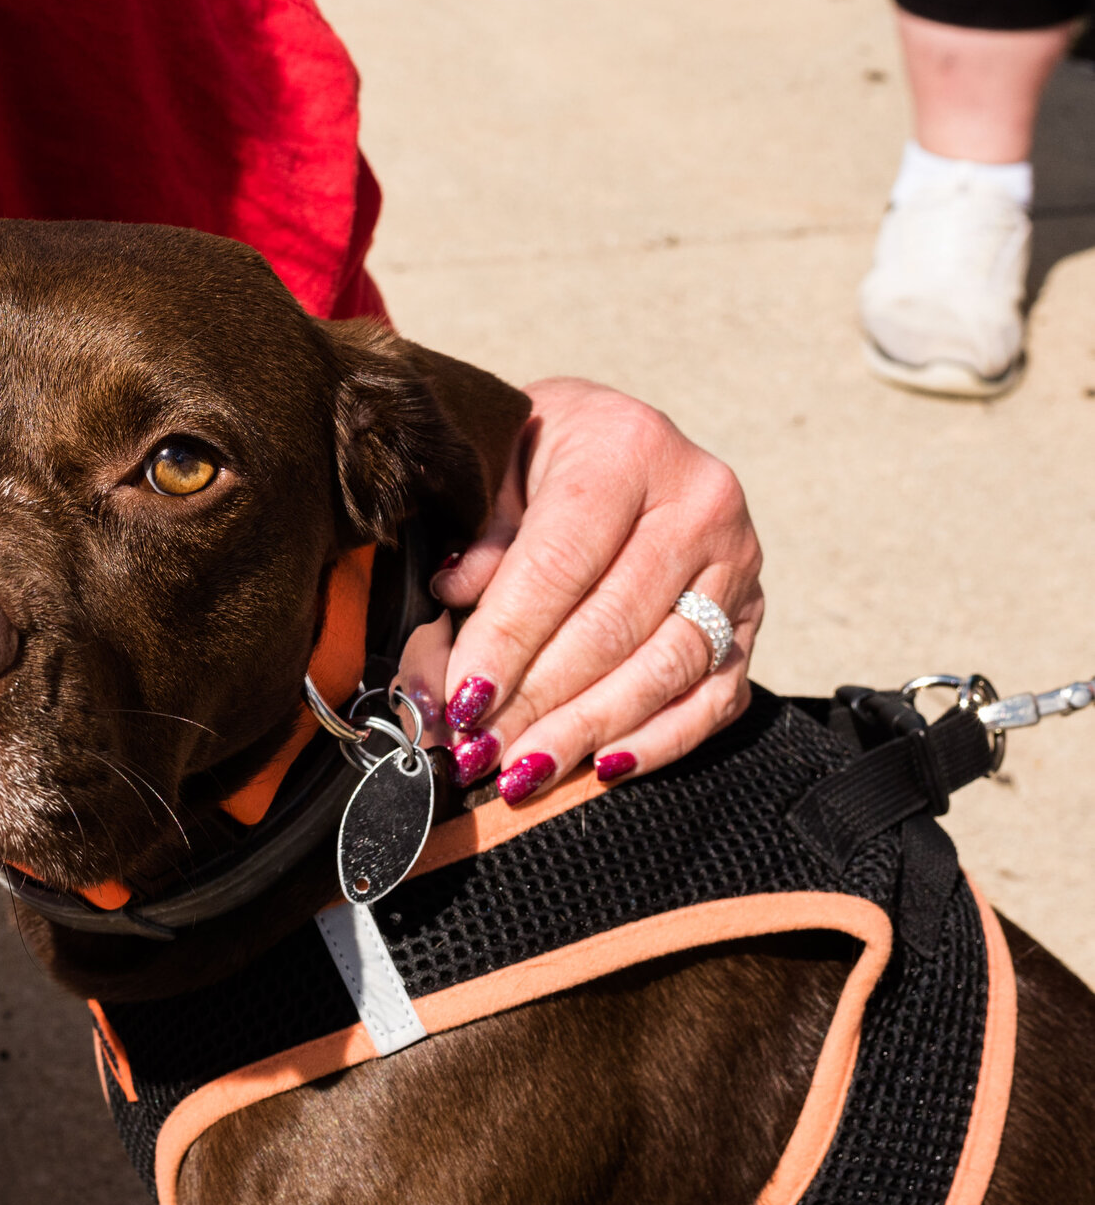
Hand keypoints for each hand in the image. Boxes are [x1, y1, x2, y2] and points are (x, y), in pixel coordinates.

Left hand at [415, 378, 761, 802]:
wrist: (614, 434)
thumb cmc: (540, 450)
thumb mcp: (496, 464)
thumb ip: (479, 536)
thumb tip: (452, 603)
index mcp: (626, 449)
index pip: (558, 565)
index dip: (506, 640)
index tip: (461, 700)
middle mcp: (699, 504)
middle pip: (612, 626)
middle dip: (538, 701)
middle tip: (480, 750)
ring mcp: (738, 563)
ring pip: (665, 668)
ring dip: (588, 730)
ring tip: (524, 771)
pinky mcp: (752, 615)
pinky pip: (715, 695)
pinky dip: (661, 739)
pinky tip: (603, 766)